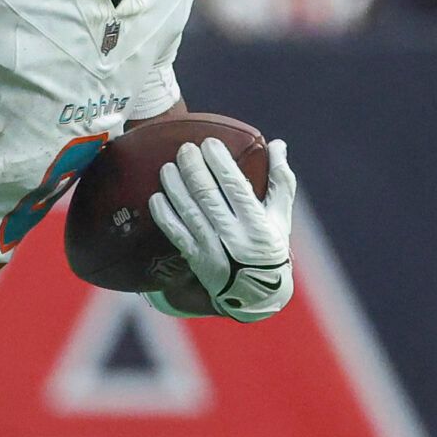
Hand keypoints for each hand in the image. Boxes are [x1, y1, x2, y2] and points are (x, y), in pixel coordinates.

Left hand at [148, 138, 296, 321]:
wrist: (256, 293)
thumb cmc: (270, 245)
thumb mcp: (281, 216)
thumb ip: (280, 180)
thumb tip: (279, 144)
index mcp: (257, 223)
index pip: (235, 187)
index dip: (220, 164)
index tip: (209, 143)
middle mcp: (234, 236)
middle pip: (208, 196)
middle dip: (193, 169)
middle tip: (184, 149)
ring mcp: (213, 249)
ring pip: (189, 212)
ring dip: (175, 187)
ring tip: (167, 166)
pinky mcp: (196, 259)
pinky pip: (176, 234)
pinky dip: (164, 215)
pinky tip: (155, 197)